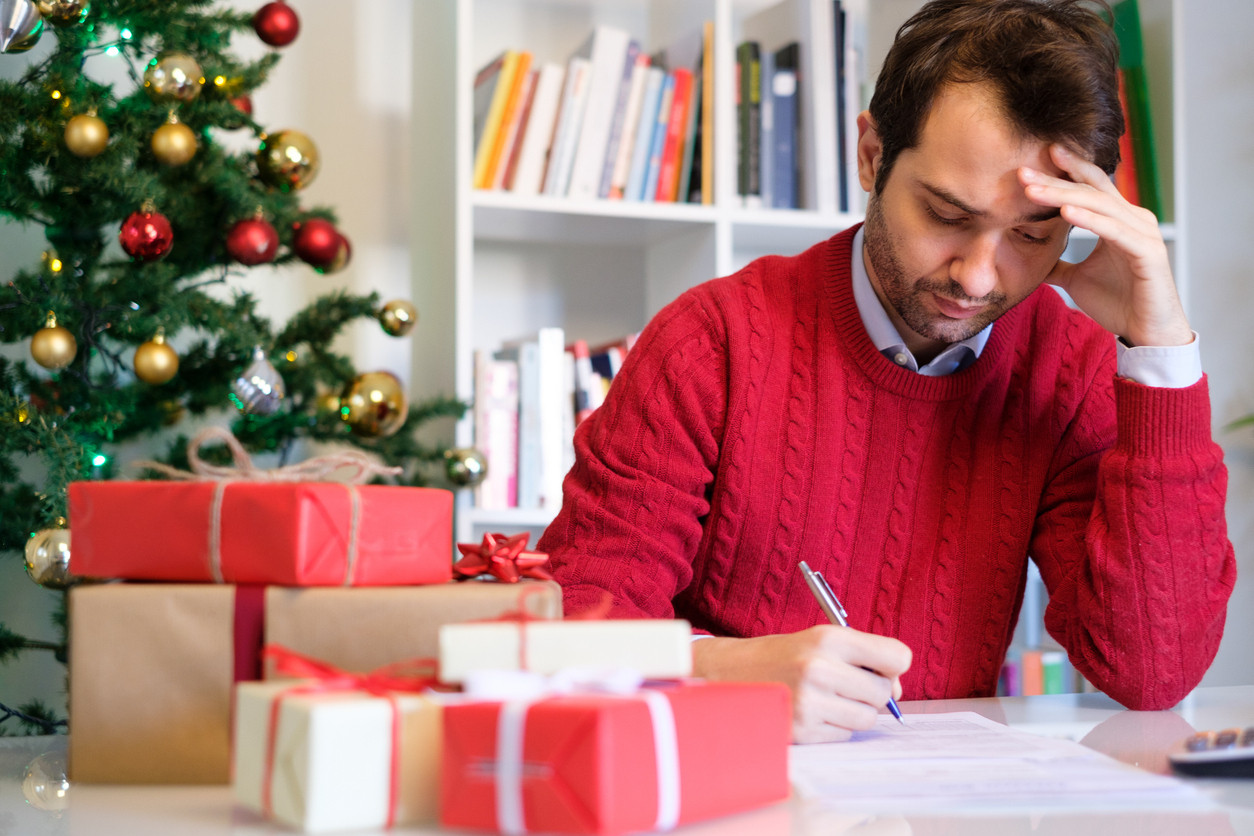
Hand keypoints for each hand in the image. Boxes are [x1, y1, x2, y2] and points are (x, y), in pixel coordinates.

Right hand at [691, 626, 911, 743]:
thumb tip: (897, 691)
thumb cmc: (782, 656)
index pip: (897, 657)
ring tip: (827, 698)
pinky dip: (835, 726)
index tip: (881, 667)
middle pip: (883, 692)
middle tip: (845, 683)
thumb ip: (863, 657)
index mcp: (828, 639)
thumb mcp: (819, 640)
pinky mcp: (803, 731)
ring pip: (867, 718)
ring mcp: (810, 703)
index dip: (893, 665)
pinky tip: (813, 711)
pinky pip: (845, 735)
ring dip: (855, 712)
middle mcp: (819, 669)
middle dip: (871, 691)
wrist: (729, 673)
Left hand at [1019, 144, 1191, 347]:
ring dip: (1064, 195)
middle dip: (1055, 179)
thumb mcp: (1076, 279)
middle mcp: (1134, 219)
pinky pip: (1114, 231)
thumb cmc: (1118, 303)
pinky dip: (1089, 219)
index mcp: (1118, 220)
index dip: (1065, 171)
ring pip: (1099, 205)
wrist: (1145, 332)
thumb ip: (1057, 265)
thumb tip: (1033, 262)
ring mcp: (1143, 233)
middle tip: (1022, 170)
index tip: (1036, 157)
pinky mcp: (1148, 252)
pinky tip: (1065, 211)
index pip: (1089, 187)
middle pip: (1090, 190)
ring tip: (1033, 190)